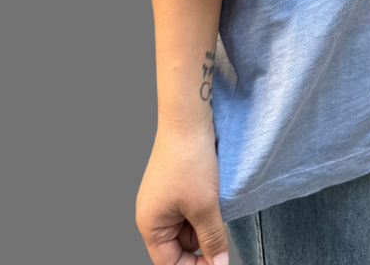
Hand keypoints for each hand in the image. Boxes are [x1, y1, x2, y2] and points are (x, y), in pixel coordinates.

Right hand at [136, 123, 229, 264]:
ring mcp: (164, 199)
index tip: (216, 263)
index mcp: (150, 225)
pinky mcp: (175, 186)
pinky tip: (213, 196)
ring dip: (204, 223)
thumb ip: (212, 239)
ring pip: (188, 227)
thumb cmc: (189, 159)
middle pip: (179, 247)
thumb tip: (218, 264)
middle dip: (201, 243)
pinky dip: (203, 208)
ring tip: (215, 205)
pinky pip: (190, 209)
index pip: (169, 263)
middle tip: (219, 232)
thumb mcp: (205, 206)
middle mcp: (152, 214)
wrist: (188, 120)